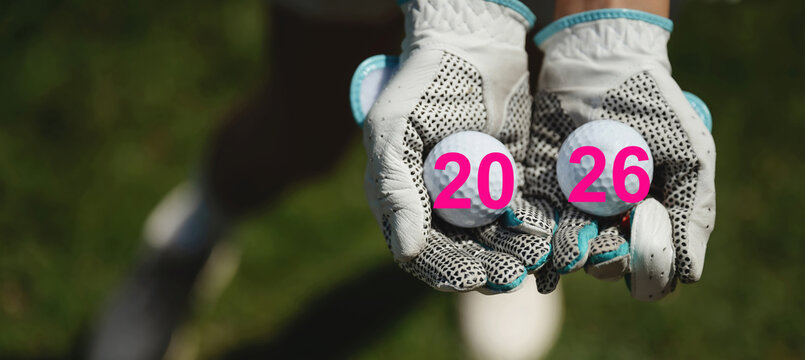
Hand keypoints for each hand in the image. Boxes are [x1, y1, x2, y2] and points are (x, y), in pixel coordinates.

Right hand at [357, 0, 556, 291]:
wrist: (472, 46)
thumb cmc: (422, 85)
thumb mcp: (394, 132)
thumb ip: (396, 190)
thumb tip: (405, 251)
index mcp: (405, 202)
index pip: (422, 253)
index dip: (445, 271)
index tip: (470, 277)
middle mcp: (440, 207)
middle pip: (464, 255)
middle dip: (488, 268)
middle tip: (513, 273)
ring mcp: (477, 197)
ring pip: (497, 242)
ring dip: (515, 254)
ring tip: (535, 255)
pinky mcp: (512, 184)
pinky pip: (524, 216)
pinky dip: (535, 229)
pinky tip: (549, 234)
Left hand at [528, 9, 715, 299]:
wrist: (598, 65)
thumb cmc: (652, 107)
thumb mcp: (687, 154)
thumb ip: (690, 211)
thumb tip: (689, 276)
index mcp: (648, 216)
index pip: (646, 260)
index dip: (643, 267)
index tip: (638, 256)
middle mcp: (609, 217)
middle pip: (604, 260)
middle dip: (603, 262)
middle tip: (600, 248)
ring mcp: (570, 206)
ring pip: (566, 248)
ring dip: (566, 257)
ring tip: (566, 254)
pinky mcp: (536, 190)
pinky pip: (533, 223)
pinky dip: (533, 239)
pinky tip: (533, 247)